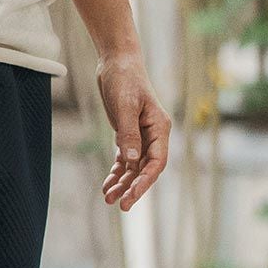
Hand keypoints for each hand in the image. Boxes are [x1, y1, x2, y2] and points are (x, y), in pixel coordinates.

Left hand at [96, 49, 170, 210]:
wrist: (117, 62)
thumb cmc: (124, 79)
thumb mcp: (125, 105)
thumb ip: (128, 133)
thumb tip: (131, 161)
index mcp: (160, 128)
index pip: (157, 161)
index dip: (145, 181)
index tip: (132, 195)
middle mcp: (154, 135)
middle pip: (146, 169)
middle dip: (133, 188)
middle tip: (119, 205)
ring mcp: (141, 136)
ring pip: (133, 167)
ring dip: (122, 183)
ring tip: (108, 199)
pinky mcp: (128, 134)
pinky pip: (124, 159)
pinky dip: (116, 172)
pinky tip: (107, 185)